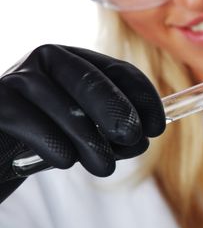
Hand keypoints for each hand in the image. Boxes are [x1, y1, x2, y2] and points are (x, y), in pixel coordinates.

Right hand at [0, 45, 164, 201]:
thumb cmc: (44, 139)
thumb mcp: (84, 131)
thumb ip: (113, 132)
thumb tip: (143, 140)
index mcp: (77, 61)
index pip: (119, 71)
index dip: (143, 97)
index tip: (157, 126)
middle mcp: (48, 60)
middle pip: (92, 82)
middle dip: (119, 112)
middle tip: (134, 138)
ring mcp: (19, 78)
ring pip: (67, 108)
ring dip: (91, 142)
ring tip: (102, 166)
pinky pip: (35, 125)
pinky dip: (56, 146)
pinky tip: (64, 160)